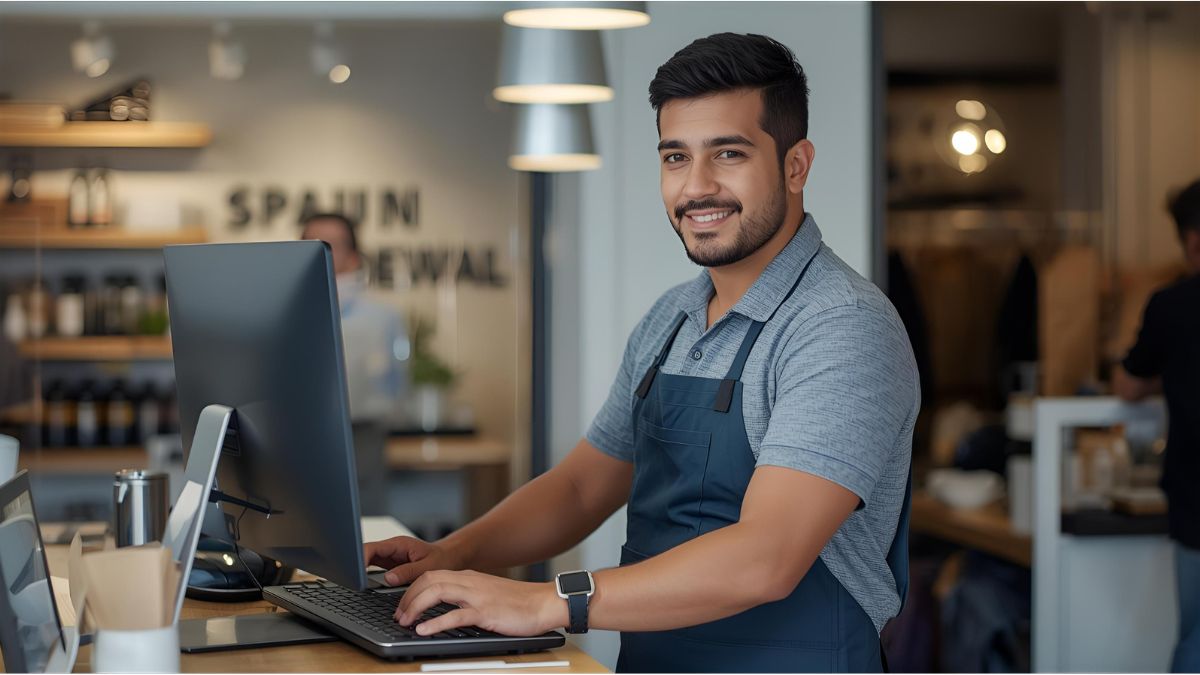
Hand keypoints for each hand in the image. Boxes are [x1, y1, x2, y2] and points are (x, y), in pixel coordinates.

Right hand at [363, 536, 466, 586]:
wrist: (448, 558)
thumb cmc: (441, 559)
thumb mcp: (428, 567)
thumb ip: (408, 571)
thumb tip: (388, 578)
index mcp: (399, 544)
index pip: (373, 548)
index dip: (360, 558)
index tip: (355, 572)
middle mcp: (391, 548)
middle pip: (366, 553)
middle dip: (355, 564)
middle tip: (349, 580)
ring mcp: (389, 556)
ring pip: (367, 560)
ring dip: (359, 570)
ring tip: (353, 583)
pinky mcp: (389, 564)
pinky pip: (373, 567)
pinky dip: (366, 574)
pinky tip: (362, 584)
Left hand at [395, 570, 566, 637]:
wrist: (543, 602)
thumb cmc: (518, 602)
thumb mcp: (487, 594)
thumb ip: (467, 598)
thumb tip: (445, 609)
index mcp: (469, 577)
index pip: (431, 576)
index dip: (412, 590)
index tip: (402, 605)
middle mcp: (469, 582)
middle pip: (428, 580)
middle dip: (407, 597)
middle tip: (398, 615)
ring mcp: (477, 596)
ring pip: (436, 592)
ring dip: (415, 606)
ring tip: (404, 621)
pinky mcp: (485, 612)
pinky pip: (454, 615)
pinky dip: (435, 623)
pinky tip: (424, 630)